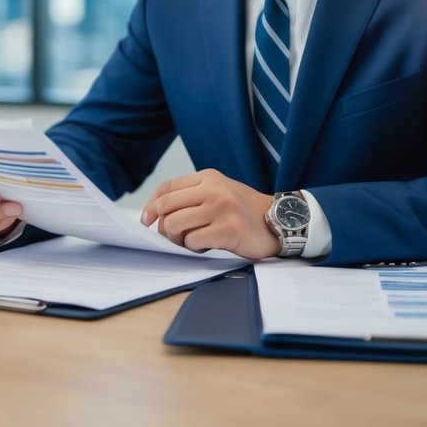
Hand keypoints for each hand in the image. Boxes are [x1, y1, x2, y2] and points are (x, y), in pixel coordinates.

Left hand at [139, 168, 280, 259]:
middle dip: (161, 227)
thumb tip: (157, 214)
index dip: (151, 206)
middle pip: (166, 207)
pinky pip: (193, 241)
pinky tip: (205, 247)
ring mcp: (222, 209)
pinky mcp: (229, 230)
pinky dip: (193, 249)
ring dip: (177, 240)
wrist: (279, 221)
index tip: (146, 220)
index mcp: (208, 178)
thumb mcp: (220, 192)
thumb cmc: (244, 211)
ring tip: (191, 243)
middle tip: (170, 238)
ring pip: (175, 225)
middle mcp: (214, 190)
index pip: (167, 188)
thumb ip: (193, 196)